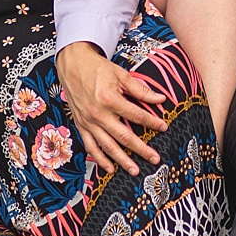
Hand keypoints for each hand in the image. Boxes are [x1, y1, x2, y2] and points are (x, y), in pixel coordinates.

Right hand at [56, 39, 166, 177]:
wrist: (72, 65)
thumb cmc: (96, 68)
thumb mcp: (121, 75)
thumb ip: (140, 90)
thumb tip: (160, 98)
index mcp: (109, 99)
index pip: (136, 115)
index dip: (152, 122)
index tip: (163, 127)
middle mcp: (98, 113)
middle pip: (123, 136)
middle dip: (141, 149)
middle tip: (154, 159)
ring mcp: (88, 122)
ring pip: (107, 146)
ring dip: (122, 160)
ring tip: (134, 170)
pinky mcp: (81, 125)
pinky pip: (90, 146)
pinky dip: (99, 159)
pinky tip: (110, 168)